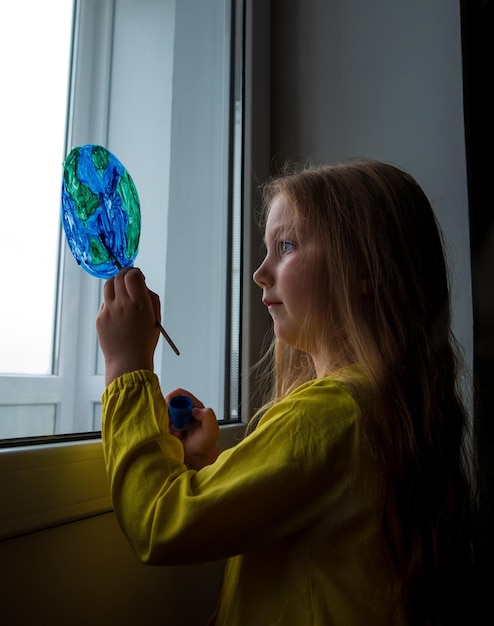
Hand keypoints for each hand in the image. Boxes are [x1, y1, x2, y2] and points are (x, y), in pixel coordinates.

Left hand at [96, 267, 160, 385]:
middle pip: (118, 277)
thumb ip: (150, 298)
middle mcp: (122, 305)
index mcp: (140, 304)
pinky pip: (105, 302)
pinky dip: (112, 301)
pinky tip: (119, 313)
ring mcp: (108, 311)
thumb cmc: (145, 340)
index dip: (135, 272)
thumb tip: (141, 283)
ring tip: (122, 290)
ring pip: (108, 286)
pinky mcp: (100, 318)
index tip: (138, 276)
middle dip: (125, 274)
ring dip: (116, 283)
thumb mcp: (155, 318)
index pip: (132, 276)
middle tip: (129, 278)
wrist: (128, 362)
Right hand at [165, 388, 219, 469]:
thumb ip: (208, 416)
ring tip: (175, 433)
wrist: (198, 457)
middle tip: (171, 424)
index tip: (169, 406)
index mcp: (194, 406)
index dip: (173, 397)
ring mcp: (176, 420)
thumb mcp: (211, 429)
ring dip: (166, 422)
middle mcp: (183, 411)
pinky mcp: (169, 428)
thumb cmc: (206, 443)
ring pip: (163, 414)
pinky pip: (161, 424)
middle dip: (167, 412)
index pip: (180, 394)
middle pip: (169, 403)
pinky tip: (172, 436)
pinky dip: (163, 429)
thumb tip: (195, 410)